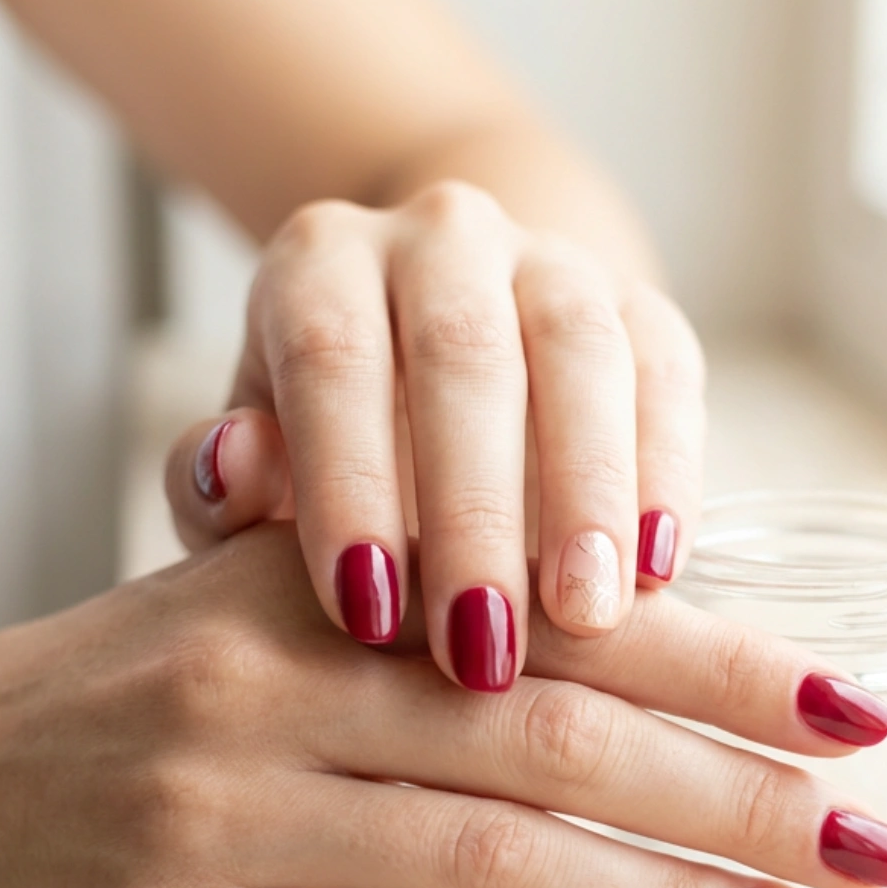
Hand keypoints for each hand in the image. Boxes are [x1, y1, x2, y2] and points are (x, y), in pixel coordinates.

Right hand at [0, 527, 886, 887]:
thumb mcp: (247, 605)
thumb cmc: (107, 697)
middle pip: (555, 736)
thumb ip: (414, 610)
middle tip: (868, 841)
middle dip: (735, 794)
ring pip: (497, 860)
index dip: (718, 662)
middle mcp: (274, 681)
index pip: (554, 613)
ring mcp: (223, 815)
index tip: (848, 707)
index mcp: (311, 578)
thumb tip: (634, 645)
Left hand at [162, 182, 704, 692]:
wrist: (444, 361)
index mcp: (321, 263)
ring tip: (588, 618)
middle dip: (476, 513)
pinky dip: (666, 472)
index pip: (331, 357)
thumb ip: (220, 486)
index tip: (366, 619)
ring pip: (579, 352)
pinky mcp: (643, 306)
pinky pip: (665, 373)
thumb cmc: (331, 449)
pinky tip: (657, 572)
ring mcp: (552, 260)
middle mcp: (439, 237)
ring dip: (587, 493)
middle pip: (463, 354)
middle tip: (483, 650)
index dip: (350, 486)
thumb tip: (237, 465)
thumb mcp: (255, 473)